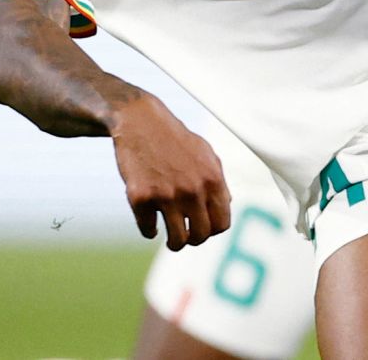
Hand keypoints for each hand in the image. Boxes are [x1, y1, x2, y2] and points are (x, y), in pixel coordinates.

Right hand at [109, 93, 230, 249]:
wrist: (141, 123)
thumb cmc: (176, 140)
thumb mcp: (206, 155)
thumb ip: (218, 181)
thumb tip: (227, 207)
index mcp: (213, 180)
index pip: (222, 223)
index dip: (213, 230)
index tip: (204, 228)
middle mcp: (192, 190)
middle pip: (201, 235)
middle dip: (194, 240)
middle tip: (187, 237)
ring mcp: (166, 195)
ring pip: (177, 240)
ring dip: (174, 243)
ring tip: (172, 240)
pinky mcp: (140, 198)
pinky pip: (148, 230)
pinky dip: (149, 230)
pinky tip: (150, 224)